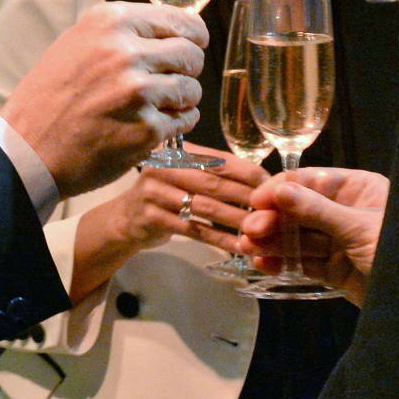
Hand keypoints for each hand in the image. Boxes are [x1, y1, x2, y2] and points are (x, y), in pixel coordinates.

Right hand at [0, 3, 206, 198]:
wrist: (27, 149)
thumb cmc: (50, 97)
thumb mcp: (78, 44)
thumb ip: (124, 33)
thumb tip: (173, 29)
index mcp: (110, 23)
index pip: (179, 20)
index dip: (192, 35)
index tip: (194, 44)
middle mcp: (127, 52)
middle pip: (191, 54)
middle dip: (187, 69)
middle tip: (169, 82)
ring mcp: (139, 92)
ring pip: (192, 89)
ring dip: (181, 100)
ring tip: (154, 107)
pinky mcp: (147, 129)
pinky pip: (186, 120)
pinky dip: (175, 124)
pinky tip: (150, 126)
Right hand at [69, 153, 266, 304]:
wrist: (126, 219)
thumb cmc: (167, 195)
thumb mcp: (187, 176)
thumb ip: (216, 174)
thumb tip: (267, 182)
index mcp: (179, 151)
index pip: (220, 160)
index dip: (248, 173)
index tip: (273, 188)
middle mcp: (164, 166)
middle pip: (213, 182)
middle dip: (246, 198)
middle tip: (273, 212)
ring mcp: (154, 192)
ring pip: (204, 207)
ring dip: (235, 221)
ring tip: (260, 232)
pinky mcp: (151, 217)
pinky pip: (192, 229)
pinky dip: (217, 239)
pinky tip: (237, 247)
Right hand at [242, 166, 389, 306]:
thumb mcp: (358, 227)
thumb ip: (316, 210)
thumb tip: (279, 189)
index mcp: (359, 188)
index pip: (312, 181)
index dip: (282, 190)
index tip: (256, 201)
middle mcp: (347, 210)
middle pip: (301, 210)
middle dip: (274, 219)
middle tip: (251, 230)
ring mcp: (341, 241)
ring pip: (299, 237)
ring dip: (273, 241)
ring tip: (248, 247)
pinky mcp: (337, 269)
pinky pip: (305, 262)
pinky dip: (284, 263)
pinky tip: (263, 264)